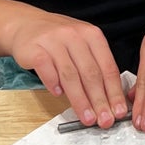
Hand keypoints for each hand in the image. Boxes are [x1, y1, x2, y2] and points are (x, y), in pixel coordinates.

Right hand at [0, 8, 127, 124]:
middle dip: (99, 100)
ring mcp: (54, 41)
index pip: (108, 67)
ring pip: (70, 75)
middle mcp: (74, 36)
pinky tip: (58, 95)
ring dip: (80, 100)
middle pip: (91, 73)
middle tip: (104, 120)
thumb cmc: (58, 39)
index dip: (114, 92)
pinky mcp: (35, 48)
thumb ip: (95, 66)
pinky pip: (46, 69)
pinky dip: (53, 83)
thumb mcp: (81, 45)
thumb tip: (109, 99)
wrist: (26, 24)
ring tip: (86, 117)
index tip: (119, 111)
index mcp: (92, 35)